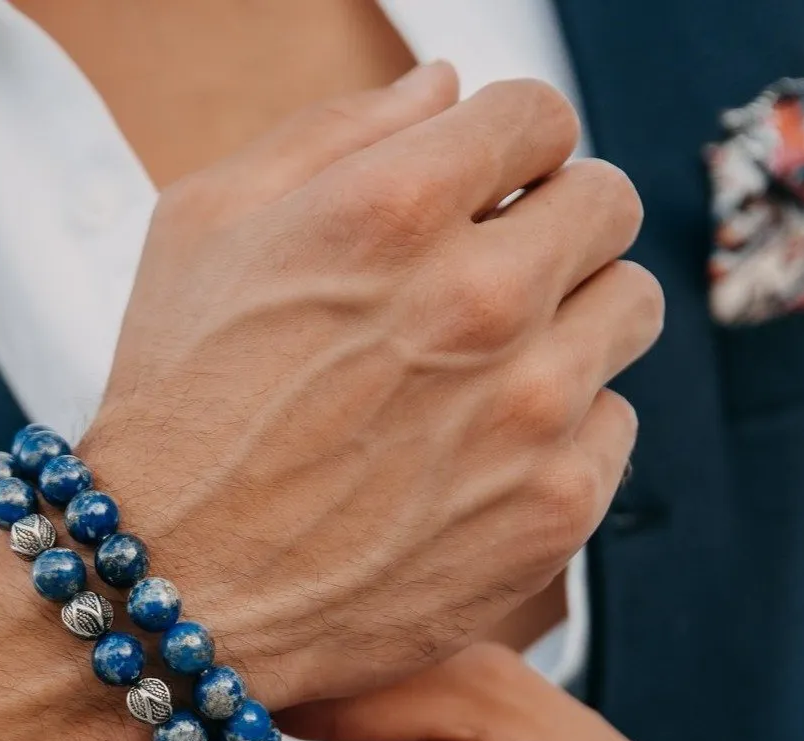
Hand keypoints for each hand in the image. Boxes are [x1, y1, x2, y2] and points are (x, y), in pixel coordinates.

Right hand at [0, 68, 660, 740]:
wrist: (176, 591)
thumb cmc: (176, 411)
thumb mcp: (202, 229)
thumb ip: (333, 131)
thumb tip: (446, 85)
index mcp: (396, 207)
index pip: (541, 117)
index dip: (508, 150)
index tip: (486, 192)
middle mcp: (483, 302)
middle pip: (609, 207)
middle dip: (552, 225)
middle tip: (489, 279)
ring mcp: (531, 413)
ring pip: (627, 312)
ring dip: (569, 323)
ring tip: (483, 374)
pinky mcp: (553, 510)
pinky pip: (612, 427)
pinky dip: (561, 432)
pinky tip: (478, 456)